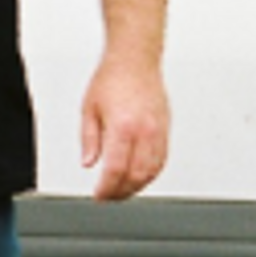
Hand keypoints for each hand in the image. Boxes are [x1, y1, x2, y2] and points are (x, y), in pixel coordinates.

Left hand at [81, 56, 168, 200]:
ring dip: (138, 186)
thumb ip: (89, 140)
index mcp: (123, 126)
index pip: (116, 169)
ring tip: (123, 191)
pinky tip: (140, 177)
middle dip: (122, 192)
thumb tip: (89, 163)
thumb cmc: (111, 79)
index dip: (107, 188)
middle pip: (137, 175)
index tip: (99, 195)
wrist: (135, 59)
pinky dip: (151, 173)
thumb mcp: (88, 109)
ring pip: (153, 170)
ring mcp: (159, 130)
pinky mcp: (166, 128)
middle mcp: (145, 130)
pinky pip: (162, 158)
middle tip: (109, 196)